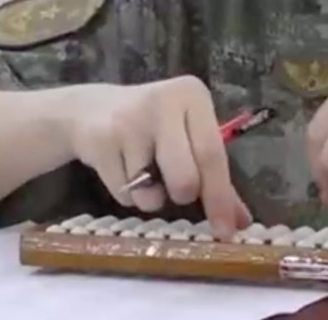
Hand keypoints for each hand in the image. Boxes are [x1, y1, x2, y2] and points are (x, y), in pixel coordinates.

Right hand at [67, 76, 250, 238]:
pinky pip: (124, 194)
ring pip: (151, 192)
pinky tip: (121, 168)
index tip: (226, 232)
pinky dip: (127, 194)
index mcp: (193, 95)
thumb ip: (215, 176)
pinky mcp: (100, 141)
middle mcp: (163, 102)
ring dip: (151, 197)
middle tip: (178, 191)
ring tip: (143, 171)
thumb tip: (239, 221)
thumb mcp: (186, 136)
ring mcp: (129, 121)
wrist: (88, 110)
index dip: (220, 198)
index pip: (213, 154)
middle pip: (186, 177)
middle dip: (184, 196)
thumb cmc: (152, 125)